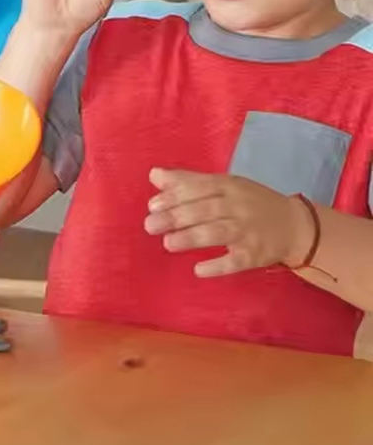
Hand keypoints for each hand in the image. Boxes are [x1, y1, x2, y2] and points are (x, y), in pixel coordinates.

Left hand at [144, 169, 313, 275]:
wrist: (295, 226)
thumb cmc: (250, 203)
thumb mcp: (224, 186)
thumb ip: (188, 182)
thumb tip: (154, 174)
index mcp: (229, 186)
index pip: (199, 188)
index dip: (175, 196)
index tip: (152, 206)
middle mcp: (239, 206)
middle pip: (205, 210)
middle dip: (176, 217)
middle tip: (150, 225)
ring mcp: (249, 231)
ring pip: (218, 232)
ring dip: (191, 238)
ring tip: (168, 243)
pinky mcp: (256, 254)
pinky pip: (236, 261)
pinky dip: (217, 266)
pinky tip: (198, 270)